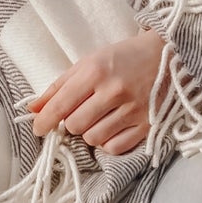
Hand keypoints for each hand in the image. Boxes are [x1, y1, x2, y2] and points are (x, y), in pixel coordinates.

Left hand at [28, 31, 166, 157]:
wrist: (168, 54)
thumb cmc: (123, 58)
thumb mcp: (88, 62)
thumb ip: (59, 86)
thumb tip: (33, 109)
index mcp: (96, 71)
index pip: (60, 106)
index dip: (44, 121)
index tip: (39, 128)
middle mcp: (114, 91)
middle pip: (75, 125)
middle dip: (72, 123)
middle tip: (81, 112)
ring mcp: (133, 109)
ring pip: (94, 139)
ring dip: (91, 132)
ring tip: (100, 118)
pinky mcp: (148, 124)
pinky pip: (115, 147)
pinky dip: (109, 142)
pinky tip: (113, 127)